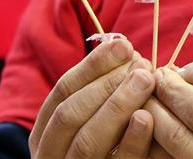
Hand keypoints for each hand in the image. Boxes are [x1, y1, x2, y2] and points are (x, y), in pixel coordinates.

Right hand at [29, 39, 156, 158]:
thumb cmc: (109, 148)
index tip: (123, 45)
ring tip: (146, 80)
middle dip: (106, 83)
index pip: (62, 92)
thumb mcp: (94, 120)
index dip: (93, 65)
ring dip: (118, 105)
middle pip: (70, 114)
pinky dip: (131, 141)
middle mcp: (50, 156)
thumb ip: (101, 92)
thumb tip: (125, 48)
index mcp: (44, 134)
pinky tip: (147, 117)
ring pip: (87, 141)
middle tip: (141, 64)